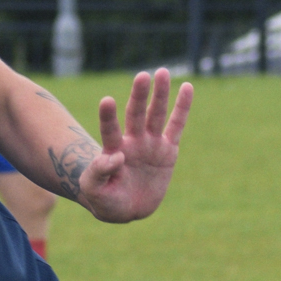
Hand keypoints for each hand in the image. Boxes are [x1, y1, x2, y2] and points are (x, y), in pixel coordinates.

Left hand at [75, 69, 191, 221]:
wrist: (125, 208)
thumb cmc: (105, 198)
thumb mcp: (93, 190)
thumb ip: (98, 173)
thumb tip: (116, 157)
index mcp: (112, 149)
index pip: (109, 130)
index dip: (108, 117)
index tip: (107, 101)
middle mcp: (132, 141)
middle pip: (135, 114)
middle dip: (139, 96)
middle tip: (142, 76)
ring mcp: (150, 143)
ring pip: (156, 115)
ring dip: (159, 94)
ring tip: (162, 72)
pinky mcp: (168, 150)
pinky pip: (177, 126)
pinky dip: (182, 108)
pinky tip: (187, 87)